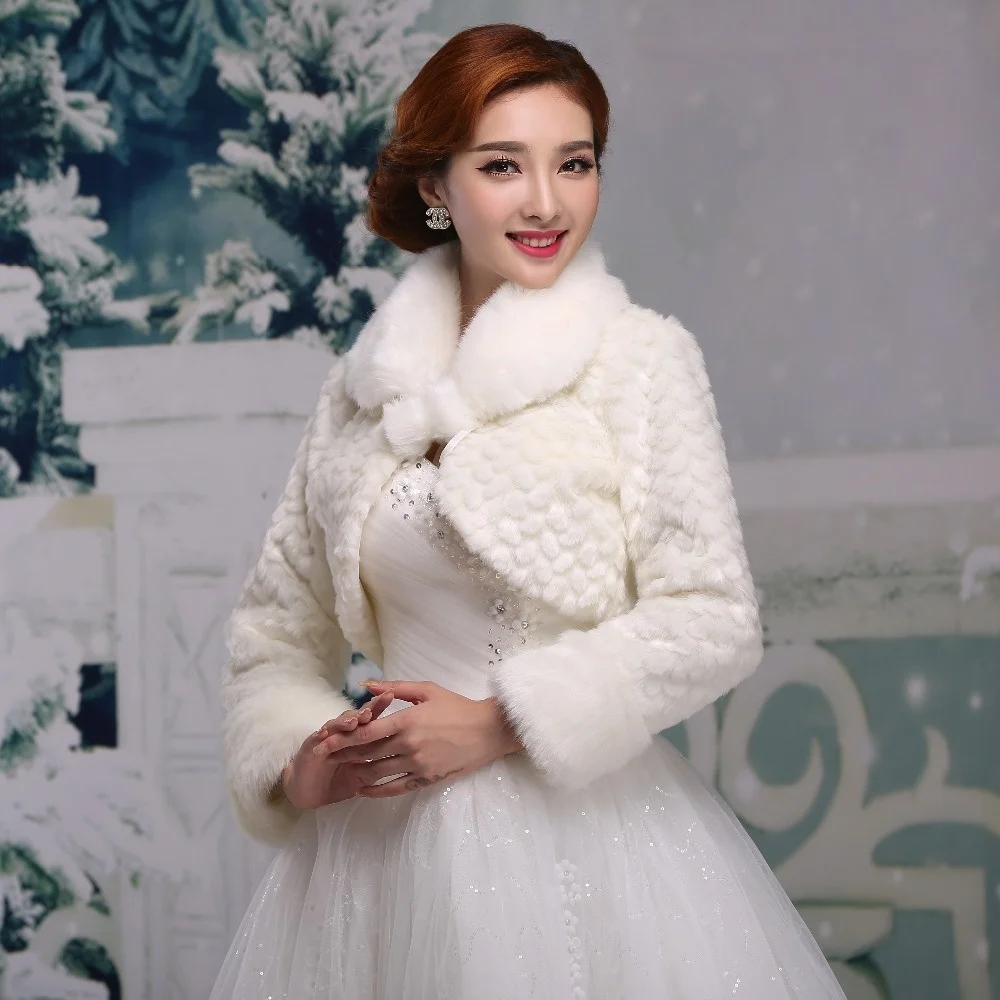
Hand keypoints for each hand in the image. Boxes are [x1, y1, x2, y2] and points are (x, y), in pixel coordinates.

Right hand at [278, 690, 395, 809]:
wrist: (311, 793)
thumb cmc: (339, 781)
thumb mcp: (364, 776)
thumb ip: (379, 764)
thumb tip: (402, 757)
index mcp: (357, 737)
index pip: (370, 719)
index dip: (379, 707)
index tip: (391, 696)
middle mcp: (342, 733)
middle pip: (355, 717)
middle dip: (364, 711)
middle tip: (373, 708)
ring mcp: (326, 738)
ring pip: (336, 725)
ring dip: (344, 722)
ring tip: (353, 721)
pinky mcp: (310, 748)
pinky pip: (315, 740)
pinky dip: (320, 736)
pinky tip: (324, 733)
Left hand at [313, 679, 522, 798]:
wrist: (488, 730)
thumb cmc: (457, 706)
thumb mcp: (427, 690)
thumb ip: (394, 687)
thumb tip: (366, 684)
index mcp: (407, 720)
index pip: (366, 732)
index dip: (341, 738)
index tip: (323, 740)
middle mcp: (409, 745)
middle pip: (367, 753)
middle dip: (343, 755)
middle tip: (323, 758)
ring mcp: (417, 764)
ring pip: (377, 772)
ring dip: (356, 773)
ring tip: (341, 771)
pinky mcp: (426, 779)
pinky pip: (395, 788)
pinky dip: (377, 791)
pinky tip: (364, 789)